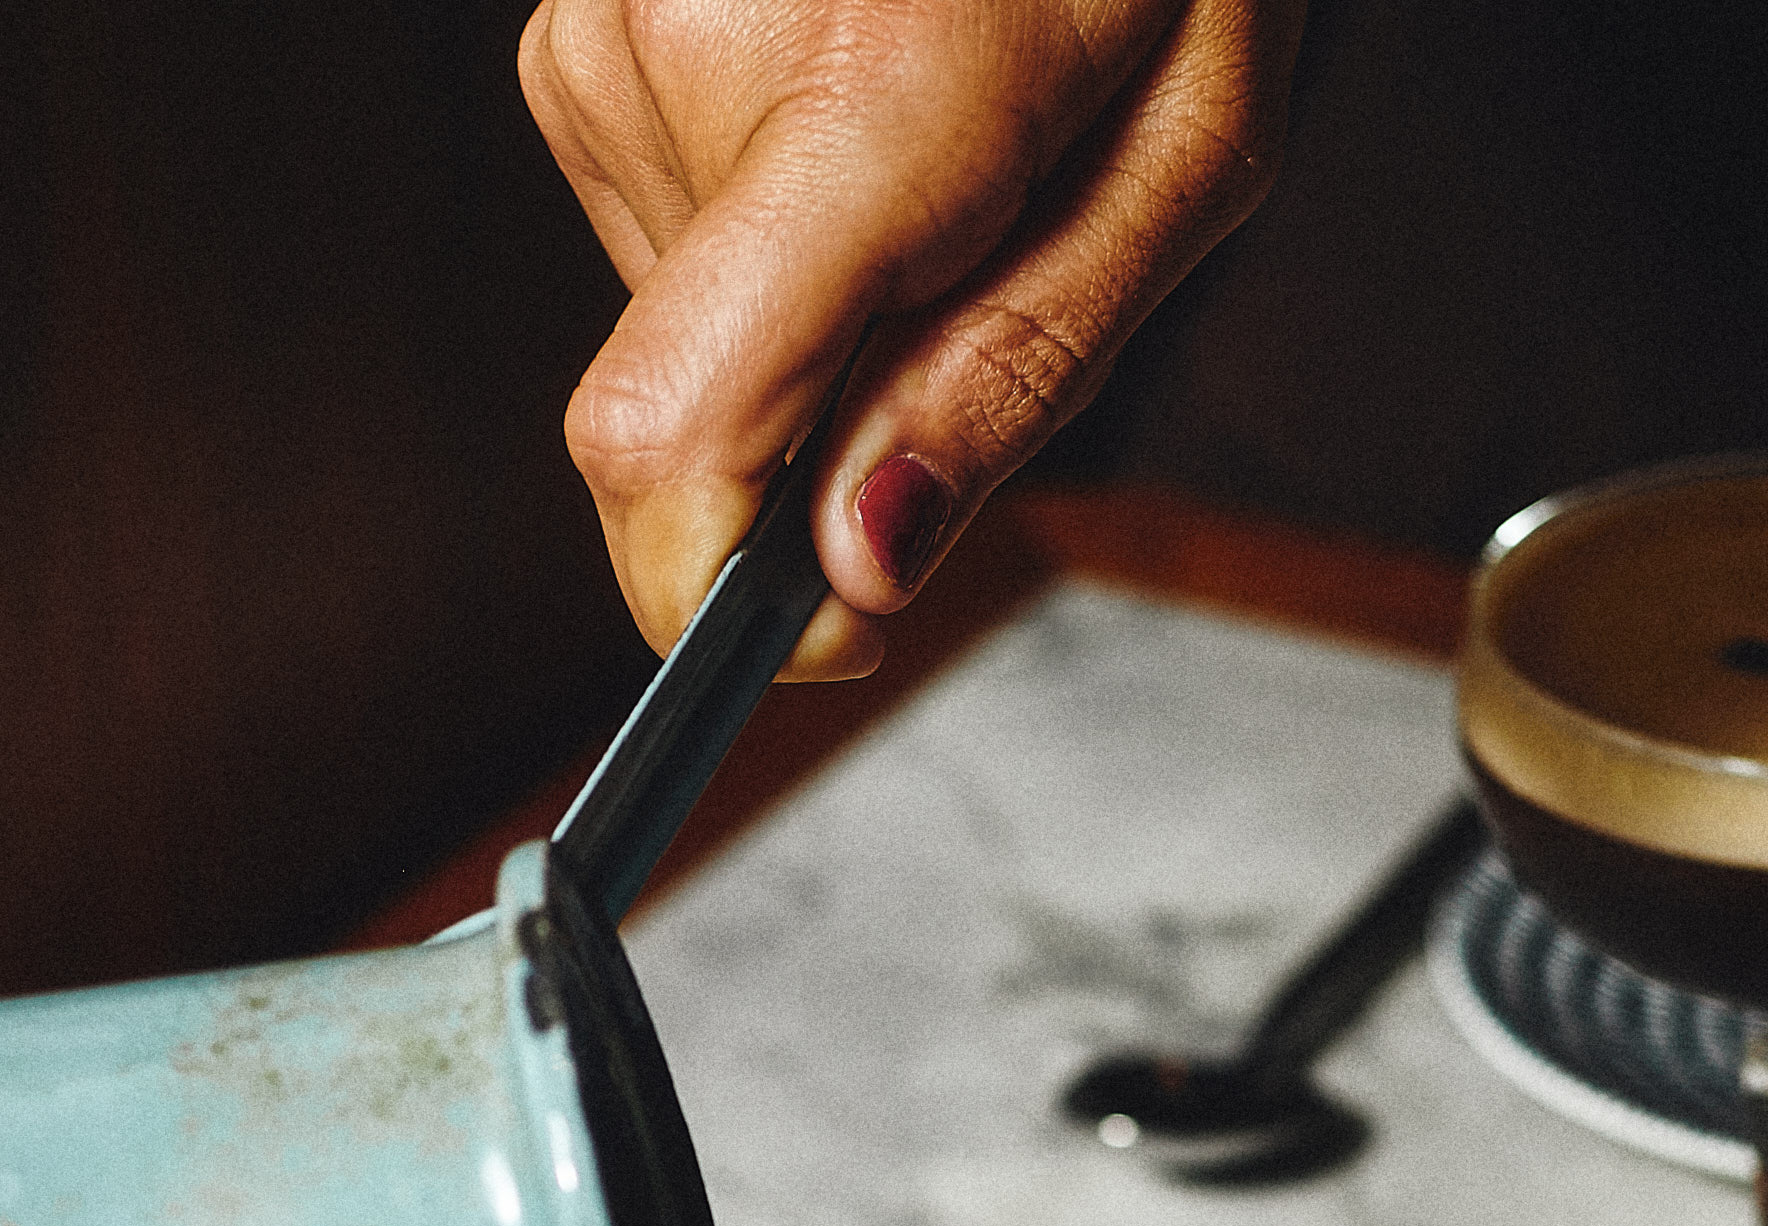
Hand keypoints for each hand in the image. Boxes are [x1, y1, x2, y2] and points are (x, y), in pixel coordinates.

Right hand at [520, 0, 1302, 671]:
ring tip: (940, 148)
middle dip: (836, 415)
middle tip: (982, 258)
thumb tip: (858, 569)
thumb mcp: (1186, 157)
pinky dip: (776, 227)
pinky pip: (665, 236)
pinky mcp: (581, 32)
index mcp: (859, 98)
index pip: (666, 440)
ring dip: (820, 306)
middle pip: (699, 409)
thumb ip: (1013, 379)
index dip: (715, 597)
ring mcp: (610, 32)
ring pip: (683, 329)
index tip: (818, 623)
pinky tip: (867, 102)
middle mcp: (687, 57)